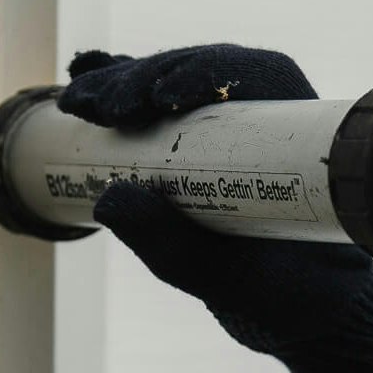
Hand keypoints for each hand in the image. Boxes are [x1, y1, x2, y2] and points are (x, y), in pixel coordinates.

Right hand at [61, 45, 372, 372]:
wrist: (294, 302)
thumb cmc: (281, 287)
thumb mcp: (228, 276)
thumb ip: (173, 243)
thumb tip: (109, 197)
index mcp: (295, 131)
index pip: (253, 72)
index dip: (202, 71)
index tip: (163, 98)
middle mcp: (261, 111)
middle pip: (198, 70)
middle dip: (144, 78)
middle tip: (103, 107)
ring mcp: (221, 119)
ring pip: (167, 81)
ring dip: (118, 83)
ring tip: (77, 103)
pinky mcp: (189, 137)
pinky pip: (149, 102)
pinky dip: (115, 88)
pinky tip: (80, 80)